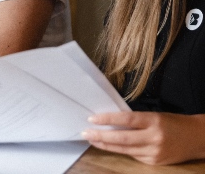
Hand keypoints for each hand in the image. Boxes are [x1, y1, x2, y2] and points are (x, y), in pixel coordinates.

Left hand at [82, 111, 204, 164]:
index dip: (107, 119)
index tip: (92, 118)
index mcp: (153, 121)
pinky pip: (133, 155)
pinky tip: (109, 146)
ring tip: (92, 139)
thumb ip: (135, 120)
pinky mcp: (155, 163)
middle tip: (85, 133)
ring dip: (106, 145)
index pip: (125, 120)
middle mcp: (154, 138)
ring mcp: (154, 153)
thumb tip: (111, 121)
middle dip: (101, 136)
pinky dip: (120, 150)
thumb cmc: (172, 122)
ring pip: (125, 149)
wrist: (196, 138)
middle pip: (122, 138)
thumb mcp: (154, 115)